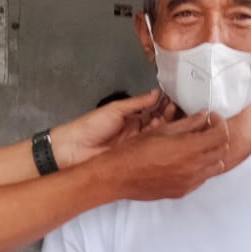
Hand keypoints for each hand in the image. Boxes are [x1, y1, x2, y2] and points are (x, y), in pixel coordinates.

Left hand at [50, 90, 171, 167]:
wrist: (75, 149)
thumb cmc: (89, 127)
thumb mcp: (116, 109)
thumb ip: (138, 103)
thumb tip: (155, 93)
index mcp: (130, 117)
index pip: (152, 110)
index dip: (163, 106)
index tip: (173, 101)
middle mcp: (135, 131)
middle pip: (158, 124)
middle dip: (168, 117)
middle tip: (175, 110)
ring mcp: (136, 145)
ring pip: (157, 136)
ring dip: (166, 128)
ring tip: (173, 120)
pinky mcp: (135, 158)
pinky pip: (151, 150)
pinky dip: (160, 143)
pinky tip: (167, 137)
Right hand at [102, 112, 227, 200]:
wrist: (119, 175)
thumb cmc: (136, 150)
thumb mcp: (162, 130)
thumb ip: (188, 123)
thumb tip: (204, 116)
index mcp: (190, 148)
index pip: (221, 135)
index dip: (220, 123)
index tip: (213, 118)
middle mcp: (195, 167)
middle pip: (223, 151)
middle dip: (218, 137)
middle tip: (208, 129)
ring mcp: (190, 182)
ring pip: (216, 167)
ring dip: (212, 154)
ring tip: (199, 145)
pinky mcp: (183, 191)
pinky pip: (202, 179)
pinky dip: (202, 168)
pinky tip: (188, 161)